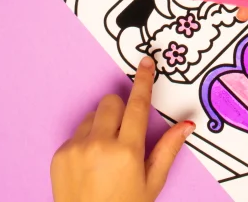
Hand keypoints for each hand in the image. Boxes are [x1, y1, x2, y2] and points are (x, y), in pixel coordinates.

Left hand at [51, 56, 194, 201]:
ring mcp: (76, 148)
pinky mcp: (60, 154)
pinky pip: (76, 133)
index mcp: (127, 151)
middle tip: (124, 133)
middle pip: (111, 102)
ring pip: (92, 115)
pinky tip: (90, 165)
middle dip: (120, 111)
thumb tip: (187, 125)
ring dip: (101, 126)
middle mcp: (100, 145)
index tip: (145, 63)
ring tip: (106, 154)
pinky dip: (85, 142)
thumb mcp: (151, 183)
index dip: (143, 81)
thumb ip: (168, 149)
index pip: (137, 105)